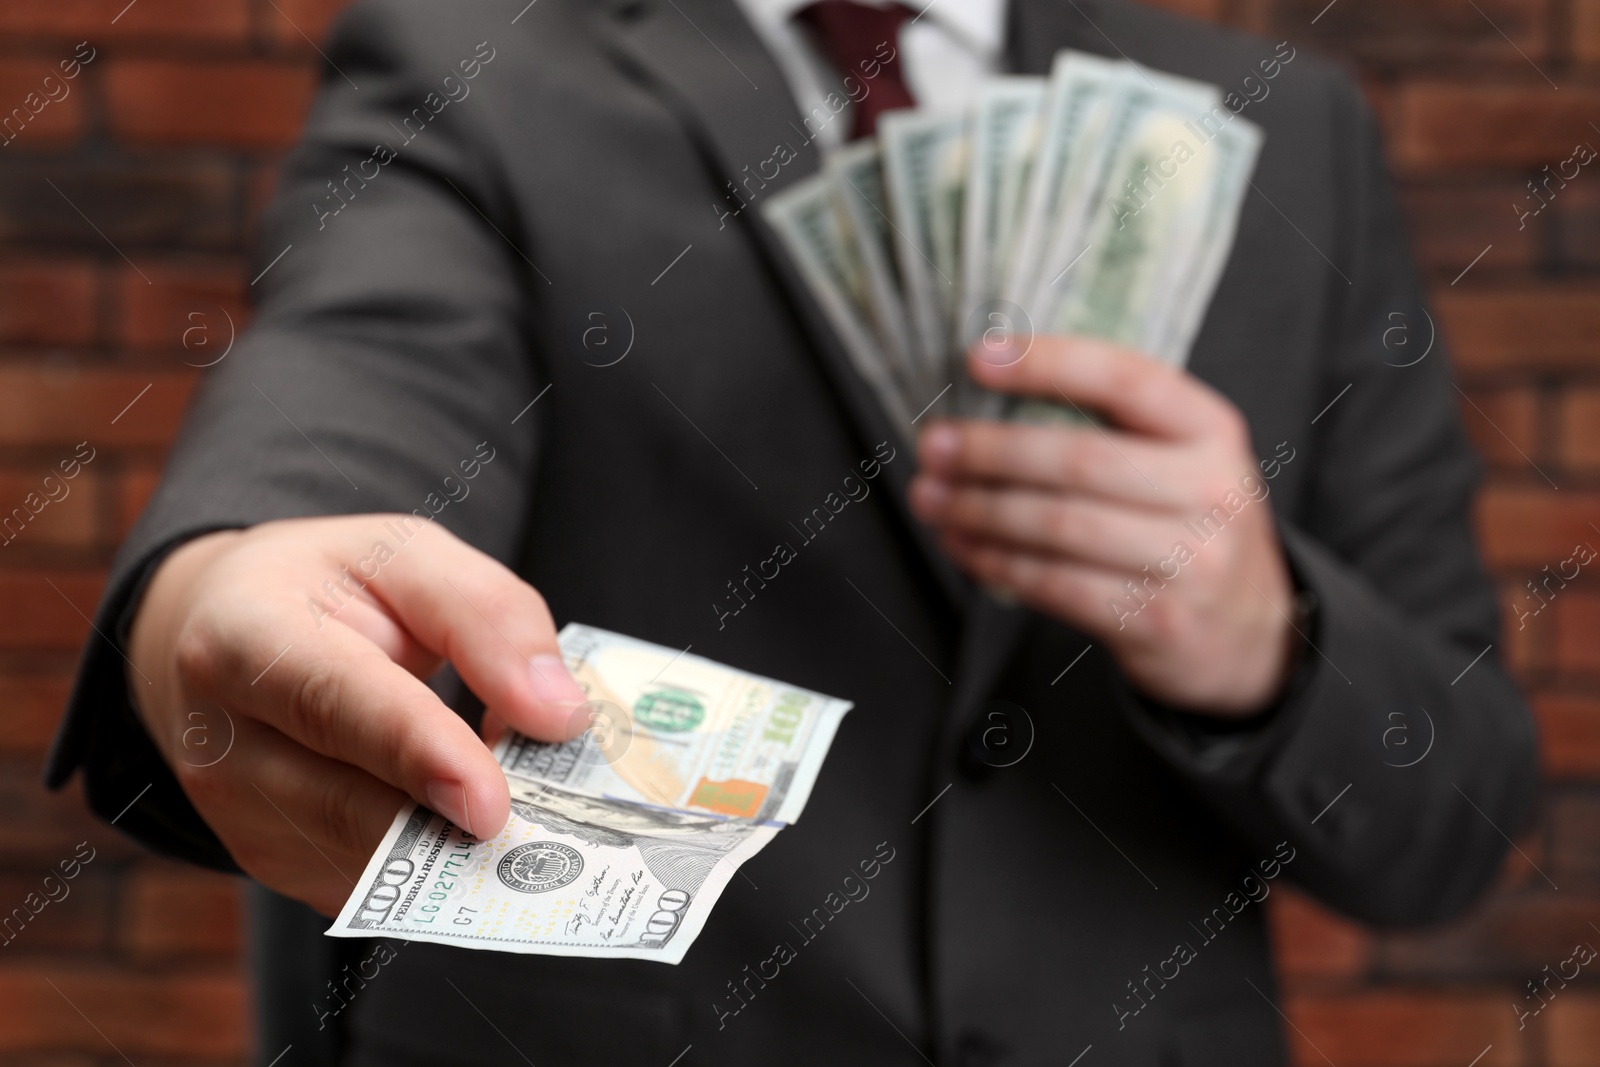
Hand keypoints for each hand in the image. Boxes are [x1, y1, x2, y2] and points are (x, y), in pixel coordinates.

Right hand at [126, 515, 587, 914]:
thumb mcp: (410, 555)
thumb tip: (557, 714)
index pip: (332, 701)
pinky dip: (439, 865)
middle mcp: (221, 738)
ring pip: (370, 859)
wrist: (222, 634)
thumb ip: (488, 616)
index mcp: (241, 635)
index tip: (489, 804)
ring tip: (527, 808)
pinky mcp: (273, 862)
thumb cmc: (330, 588)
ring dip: (456, 846)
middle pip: (350, 803)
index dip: (415, 752)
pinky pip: (376, 884)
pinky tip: (474, 822)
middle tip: (552, 822)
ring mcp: (239, 815)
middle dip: (455, 819)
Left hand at [909, 336, 1298, 715]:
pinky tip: (962, 543)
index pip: (1126, 378)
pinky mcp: (1157, 620)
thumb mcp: (1186, 461)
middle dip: (990, 451)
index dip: (1048, 363)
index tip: (977, 357)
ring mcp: (1189, 561)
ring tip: (930, 497)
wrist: (1253, 634)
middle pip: (1077, 459)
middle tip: (932, 446)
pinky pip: (1055, 583)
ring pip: (1057, 525)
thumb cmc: (1193, 527)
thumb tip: (993, 394)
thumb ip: (1116, 427)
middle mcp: (1210, 490)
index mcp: (1212, 430)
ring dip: (978, 509)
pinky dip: (995, 561)